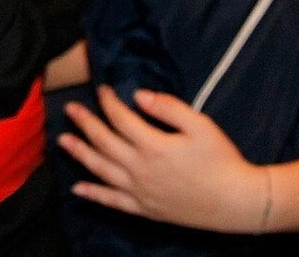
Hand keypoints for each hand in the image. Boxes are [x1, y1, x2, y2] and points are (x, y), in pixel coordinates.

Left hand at [59, 85, 262, 231]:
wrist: (236, 202)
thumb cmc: (222, 160)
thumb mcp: (200, 125)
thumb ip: (168, 107)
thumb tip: (138, 96)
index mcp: (153, 146)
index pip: (121, 118)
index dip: (109, 102)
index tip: (103, 89)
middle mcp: (140, 170)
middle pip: (104, 142)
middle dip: (85, 123)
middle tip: (70, 109)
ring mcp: (140, 192)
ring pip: (101, 170)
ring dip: (80, 154)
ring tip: (62, 141)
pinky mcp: (145, 209)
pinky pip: (112, 202)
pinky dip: (93, 195)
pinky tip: (78, 188)